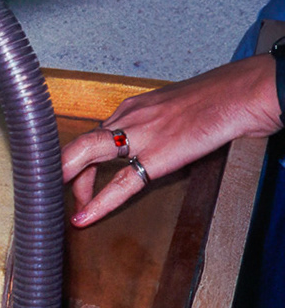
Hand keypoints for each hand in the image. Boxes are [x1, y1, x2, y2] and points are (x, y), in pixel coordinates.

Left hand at [61, 55, 279, 226]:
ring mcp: (142, 134)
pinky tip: (83, 218)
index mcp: (135, 107)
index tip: (68, 175)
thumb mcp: (178, 108)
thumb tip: (145, 147)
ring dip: (69, 183)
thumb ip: (155, 126)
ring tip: (58, 205)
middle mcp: (131, 116)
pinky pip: (121, 183)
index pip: (93, 133)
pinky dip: (98, 203)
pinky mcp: (159, 154)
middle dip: (59, 169)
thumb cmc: (224, 98)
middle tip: (53, 192)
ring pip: (87, 155)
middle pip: (79, 143)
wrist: (253, 90)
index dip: (74, 158)